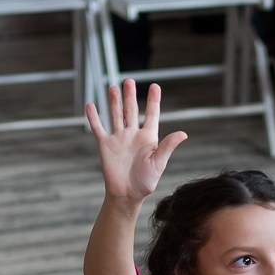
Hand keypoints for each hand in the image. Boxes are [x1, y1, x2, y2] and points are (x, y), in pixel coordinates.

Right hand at [85, 79, 186, 201]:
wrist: (127, 194)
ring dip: (114, 101)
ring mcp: (119, 138)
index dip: (153, 100)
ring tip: (113, 87)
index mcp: (148, 137)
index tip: (155, 86)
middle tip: (129, 80)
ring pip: (116, 115)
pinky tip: (91, 105)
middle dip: (130, 95)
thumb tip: (183, 133)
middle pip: (132, 110)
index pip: (152, 114)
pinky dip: (94, 117)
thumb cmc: (146, 181)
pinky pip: (99, 128)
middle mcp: (133, 135)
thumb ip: (168, 146)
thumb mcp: (159, 163)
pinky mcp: (105, 145)